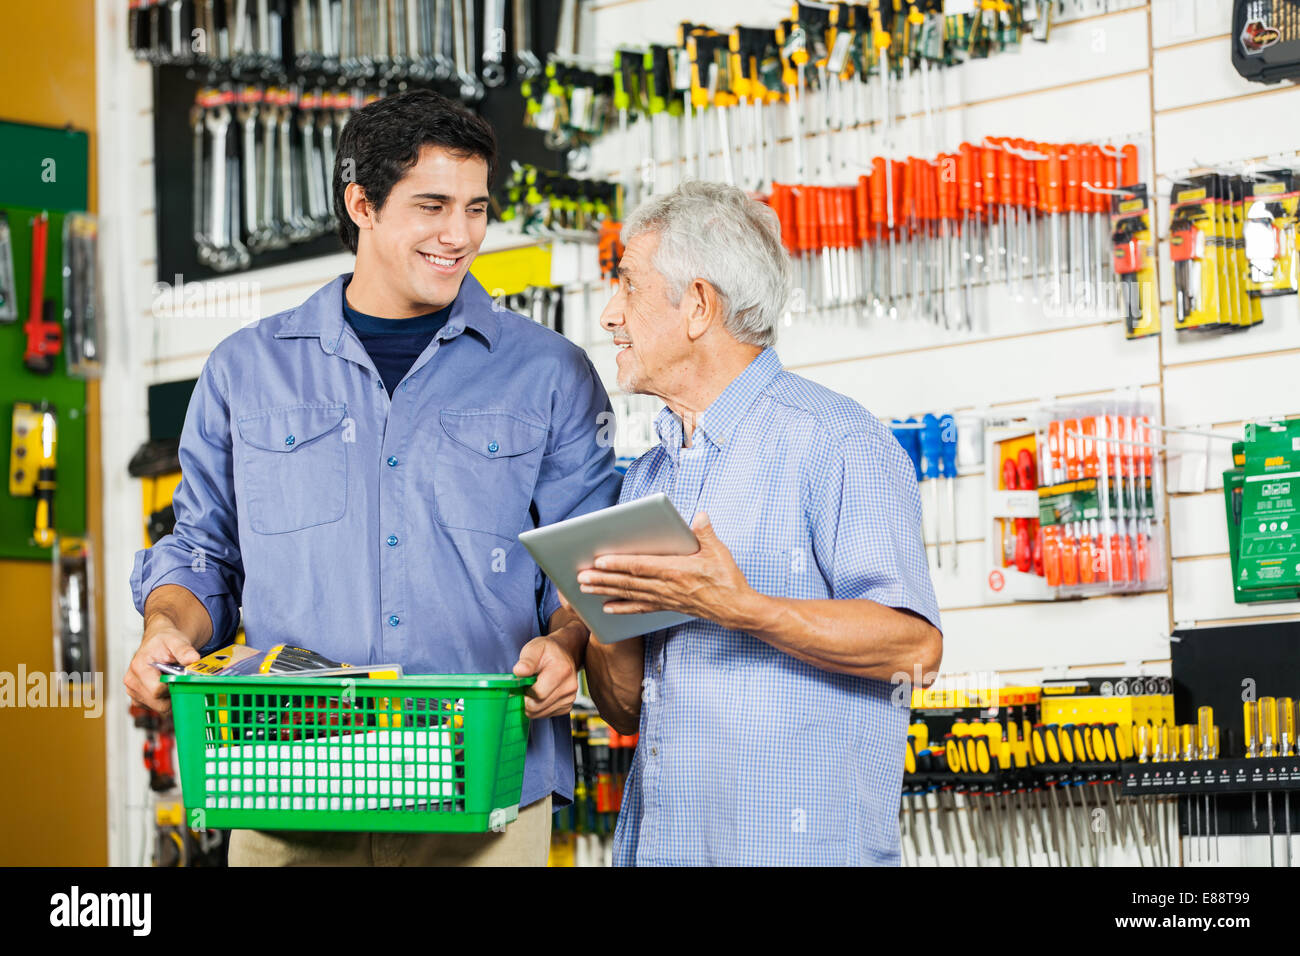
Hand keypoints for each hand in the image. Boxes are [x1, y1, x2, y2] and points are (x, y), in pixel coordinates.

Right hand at [123, 619, 202, 714]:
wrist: (156, 641)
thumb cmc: (164, 641)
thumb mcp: (176, 641)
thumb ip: (184, 650)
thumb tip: (193, 659)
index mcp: (138, 667)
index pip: (157, 691)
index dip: (174, 688)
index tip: (182, 679)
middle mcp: (132, 681)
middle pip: (158, 704)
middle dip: (173, 695)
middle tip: (179, 680)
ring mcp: (133, 691)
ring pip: (158, 708)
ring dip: (169, 698)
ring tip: (171, 680)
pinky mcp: (138, 698)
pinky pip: (155, 707)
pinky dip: (164, 700)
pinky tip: (166, 685)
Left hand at [513, 630, 581, 719]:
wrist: (565, 654)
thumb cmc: (548, 651)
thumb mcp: (535, 647)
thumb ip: (527, 660)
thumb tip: (519, 671)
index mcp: (562, 670)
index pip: (538, 693)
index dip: (524, 691)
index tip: (519, 685)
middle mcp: (569, 686)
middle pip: (538, 706)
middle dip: (526, 699)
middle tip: (524, 687)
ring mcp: (570, 698)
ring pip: (540, 713)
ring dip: (531, 704)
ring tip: (532, 689)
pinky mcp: (567, 707)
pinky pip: (546, 714)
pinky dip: (539, 708)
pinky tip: (540, 695)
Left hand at [576, 512, 755, 627]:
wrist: (734, 608)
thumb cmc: (726, 578)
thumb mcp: (719, 552)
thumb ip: (706, 533)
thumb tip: (700, 516)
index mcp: (676, 571)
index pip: (641, 567)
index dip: (619, 564)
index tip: (600, 561)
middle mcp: (666, 586)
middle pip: (628, 582)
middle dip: (602, 579)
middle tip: (580, 576)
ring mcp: (664, 598)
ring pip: (629, 594)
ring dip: (605, 591)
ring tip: (583, 588)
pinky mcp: (666, 606)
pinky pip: (640, 608)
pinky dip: (622, 607)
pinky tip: (606, 608)